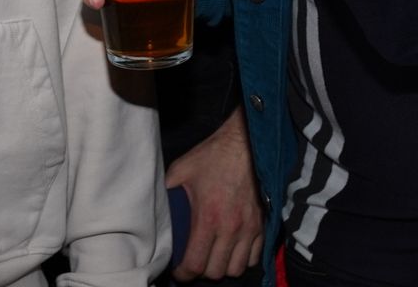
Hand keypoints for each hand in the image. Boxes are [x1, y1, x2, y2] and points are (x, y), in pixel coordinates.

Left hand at [166, 106, 264, 281]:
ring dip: (223, 267)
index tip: (179, 270)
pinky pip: (254, 257)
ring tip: (213, 258)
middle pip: (216, 272)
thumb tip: (154, 207)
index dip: (184, 274)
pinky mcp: (262, 224)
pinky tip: (232, 250)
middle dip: (201, 272)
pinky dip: (242, 259)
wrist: (246, 143)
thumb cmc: (212, 156)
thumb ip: (167, 193)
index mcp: (208, 217)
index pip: (195, 264)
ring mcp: (249, 228)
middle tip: (194, 262)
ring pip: (237, 268)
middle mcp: (231, 227)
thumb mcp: (181, 171)